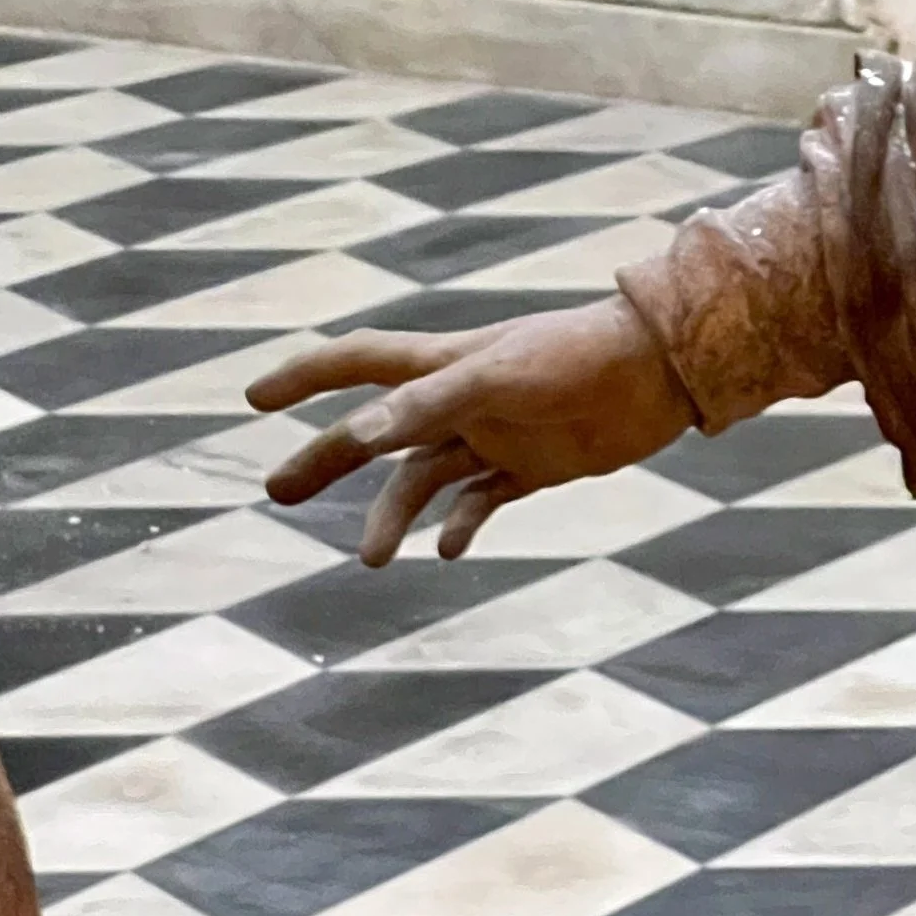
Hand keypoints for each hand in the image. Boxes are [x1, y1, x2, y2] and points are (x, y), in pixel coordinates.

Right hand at [248, 294, 693, 563]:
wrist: (661, 371)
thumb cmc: (577, 356)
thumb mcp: (497, 375)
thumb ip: (429, 401)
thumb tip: (360, 432)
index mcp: (446, 363)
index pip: (358, 363)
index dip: (305, 376)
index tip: (253, 398)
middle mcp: (462, 399)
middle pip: (376, 432)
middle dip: (326, 458)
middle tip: (276, 492)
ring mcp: (495, 433)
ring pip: (423, 477)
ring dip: (392, 515)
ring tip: (371, 559)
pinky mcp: (533, 465)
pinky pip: (480, 500)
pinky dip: (459, 525)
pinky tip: (447, 550)